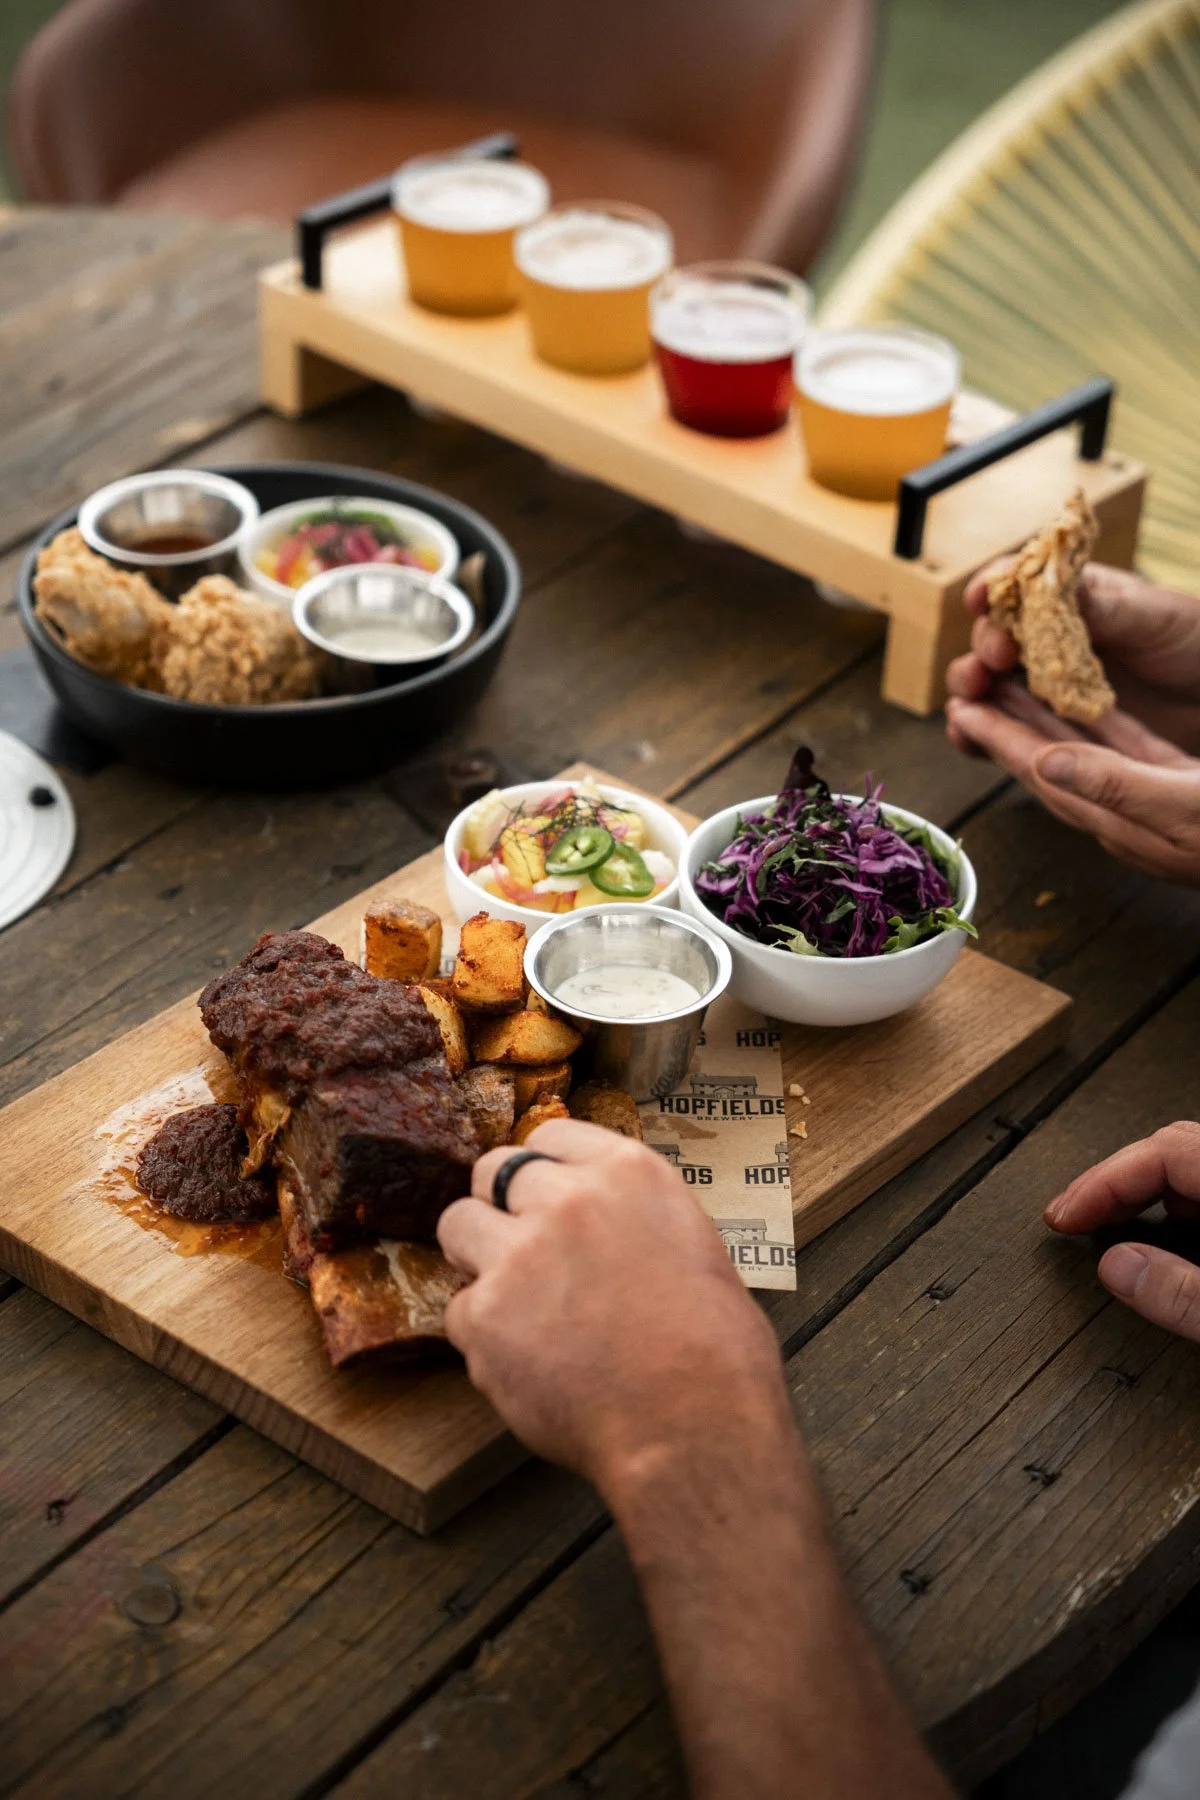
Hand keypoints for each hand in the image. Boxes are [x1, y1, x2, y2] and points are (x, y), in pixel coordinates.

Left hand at [437, 1119, 784, 1494]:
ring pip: (457, 1226)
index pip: (550, 1136)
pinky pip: (458, 1311)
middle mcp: (567, 1200)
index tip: (543, 1197)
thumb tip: (606, 1226)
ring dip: (477, 1258)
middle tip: (520, 1249)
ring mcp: (519, 1255)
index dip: (542, 1171)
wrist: (693, 1426)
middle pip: (492, 1170)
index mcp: (628, 1173)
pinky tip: (525, 1361)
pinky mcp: (485, 1316)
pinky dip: (482, 1336)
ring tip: (512, 1301)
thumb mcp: (693, 1247)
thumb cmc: (715, 1354)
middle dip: (500, 1206)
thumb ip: (633, 1218)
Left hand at [945, 683, 1199, 881]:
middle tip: (967, 690)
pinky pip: (1125, 752)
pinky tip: (1093, 704)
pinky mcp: (1185, 790)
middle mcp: (1129, 817)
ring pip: (1085, 755)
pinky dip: (1101, 725)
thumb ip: (1116, 784)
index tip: (959, 709)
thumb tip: (1046, 762)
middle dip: (1008, 727)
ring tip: (1013, 687)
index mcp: (1122, 821)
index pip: (1044, 774)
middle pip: (1052, 764)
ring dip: (1047, 721)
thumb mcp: (1187, 802)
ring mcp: (1156, 806)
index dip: (999, 740)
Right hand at [949, 561, 1199, 752]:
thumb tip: (1055, 589)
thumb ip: (1108, 607)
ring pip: (988, 683)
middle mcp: (1051, 637)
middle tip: (992, 660)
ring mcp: (1046, 683)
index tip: (981, 597)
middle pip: (994, 635)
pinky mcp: (1050, 727)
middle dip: (983, 646)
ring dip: (969, 689)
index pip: (1021, 582)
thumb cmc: (1198, 642)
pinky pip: (1004, 730)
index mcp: (1076, 597)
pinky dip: (977, 733)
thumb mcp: (1159, 617)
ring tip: (969, 701)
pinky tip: (967, 737)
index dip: (994, 587)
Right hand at [1045, 1122, 1199, 1337]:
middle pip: (1169, 1148)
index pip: (1161, 1152)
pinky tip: (1159, 1233)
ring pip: (1187, 1164)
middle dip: (1108, 1181)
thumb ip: (1183, 1293)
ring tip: (1098, 1220)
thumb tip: (1118, 1269)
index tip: (1064, 1216)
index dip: (1102, 1181)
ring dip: (1138, 1190)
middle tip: (1066, 1216)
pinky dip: (1171, 1204)